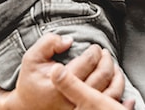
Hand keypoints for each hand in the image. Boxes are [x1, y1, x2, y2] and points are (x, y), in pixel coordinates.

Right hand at [0, 33, 118, 109]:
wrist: (27, 106)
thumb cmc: (31, 81)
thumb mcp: (31, 58)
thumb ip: (48, 43)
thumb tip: (69, 40)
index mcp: (60, 83)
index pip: (87, 63)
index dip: (95, 52)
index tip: (95, 47)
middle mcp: (73, 98)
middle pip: (102, 75)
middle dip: (107, 60)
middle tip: (105, 53)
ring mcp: (81, 107)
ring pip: (110, 90)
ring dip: (115, 74)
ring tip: (111, 65)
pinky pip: (109, 102)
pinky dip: (117, 91)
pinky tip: (116, 82)